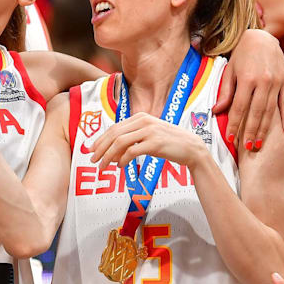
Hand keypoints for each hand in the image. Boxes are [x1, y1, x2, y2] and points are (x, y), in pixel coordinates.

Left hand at [90, 112, 209, 170]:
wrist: (192, 148)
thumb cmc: (169, 143)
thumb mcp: (150, 135)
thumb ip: (134, 138)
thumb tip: (114, 151)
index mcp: (141, 117)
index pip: (114, 127)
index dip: (101, 139)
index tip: (92, 150)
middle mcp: (144, 121)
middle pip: (114, 134)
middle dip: (101, 148)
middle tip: (93, 160)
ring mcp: (149, 131)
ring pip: (120, 142)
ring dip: (108, 156)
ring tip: (103, 166)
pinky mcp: (155, 143)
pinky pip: (132, 151)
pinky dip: (122, 159)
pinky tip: (120, 166)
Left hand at [213, 29, 283, 150]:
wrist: (262, 38)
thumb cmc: (242, 55)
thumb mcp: (230, 70)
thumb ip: (226, 92)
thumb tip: (217, 111)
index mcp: (246, 79)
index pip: (239, 107)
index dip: (234, 124)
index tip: (230, 138)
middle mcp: (263, 81)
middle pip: (256, 112)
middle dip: (250, 132)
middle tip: (246, 148)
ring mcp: (277, 82)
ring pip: (270, 111)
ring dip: (265, 129)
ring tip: (259, 144)